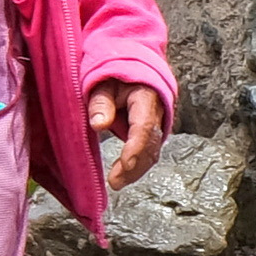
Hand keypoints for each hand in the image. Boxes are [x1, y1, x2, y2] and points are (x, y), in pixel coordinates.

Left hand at [85, 77, 172, 191]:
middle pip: (149, 145)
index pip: (143, 127)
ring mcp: (157, 125)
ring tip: (117, 182)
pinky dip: (138, 166)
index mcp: (146, 98)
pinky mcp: (152, 133)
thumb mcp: (102, 83)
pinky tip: (124, 175)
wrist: (134, 73)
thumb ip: (100, 103)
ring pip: (152, 152)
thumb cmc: (115, 77)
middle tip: (115, 181)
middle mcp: (157, 114)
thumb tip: (98, 124)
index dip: (135, 147)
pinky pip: (149, 152)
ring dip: (136, 170)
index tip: (126, 164)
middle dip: (134, 166)